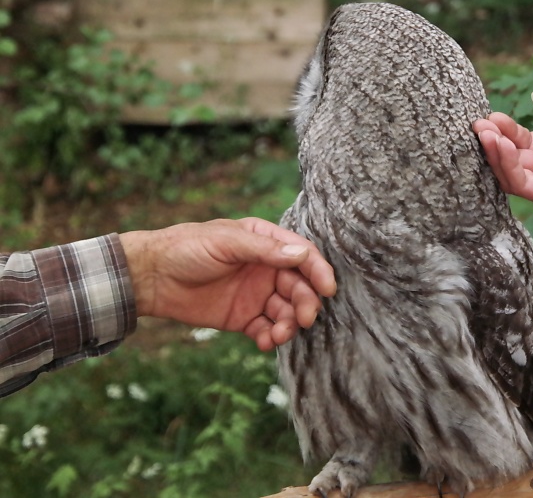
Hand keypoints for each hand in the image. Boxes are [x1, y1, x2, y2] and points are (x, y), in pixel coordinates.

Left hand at [120, 218, 335, 350]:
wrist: (151, 277)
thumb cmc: (187, 248)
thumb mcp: (226, 242)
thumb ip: (264, 250)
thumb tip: (301, 254)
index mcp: (265, 243)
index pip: (302, 256)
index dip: (318, 271)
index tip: (328, 289)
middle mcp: (266, 269)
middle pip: (299, 287)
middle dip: (306, 303)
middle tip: (305, 318)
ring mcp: (256, 294)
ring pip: (286, 312)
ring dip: (289, 324)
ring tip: (279, 335)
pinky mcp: (243, 318)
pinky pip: (266, 329)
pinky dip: (271, 338)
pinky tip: (266, 343)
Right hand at [472, 92, 532, 221]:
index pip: (523, 139)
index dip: (506, 128)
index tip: (491, 115)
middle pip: (512, 155)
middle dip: (494, 139)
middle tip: (479, 124)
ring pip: (511, 171)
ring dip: (496, 153)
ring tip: (485, 133)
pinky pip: (522, 184)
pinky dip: (508, 166)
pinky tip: (501, 147)